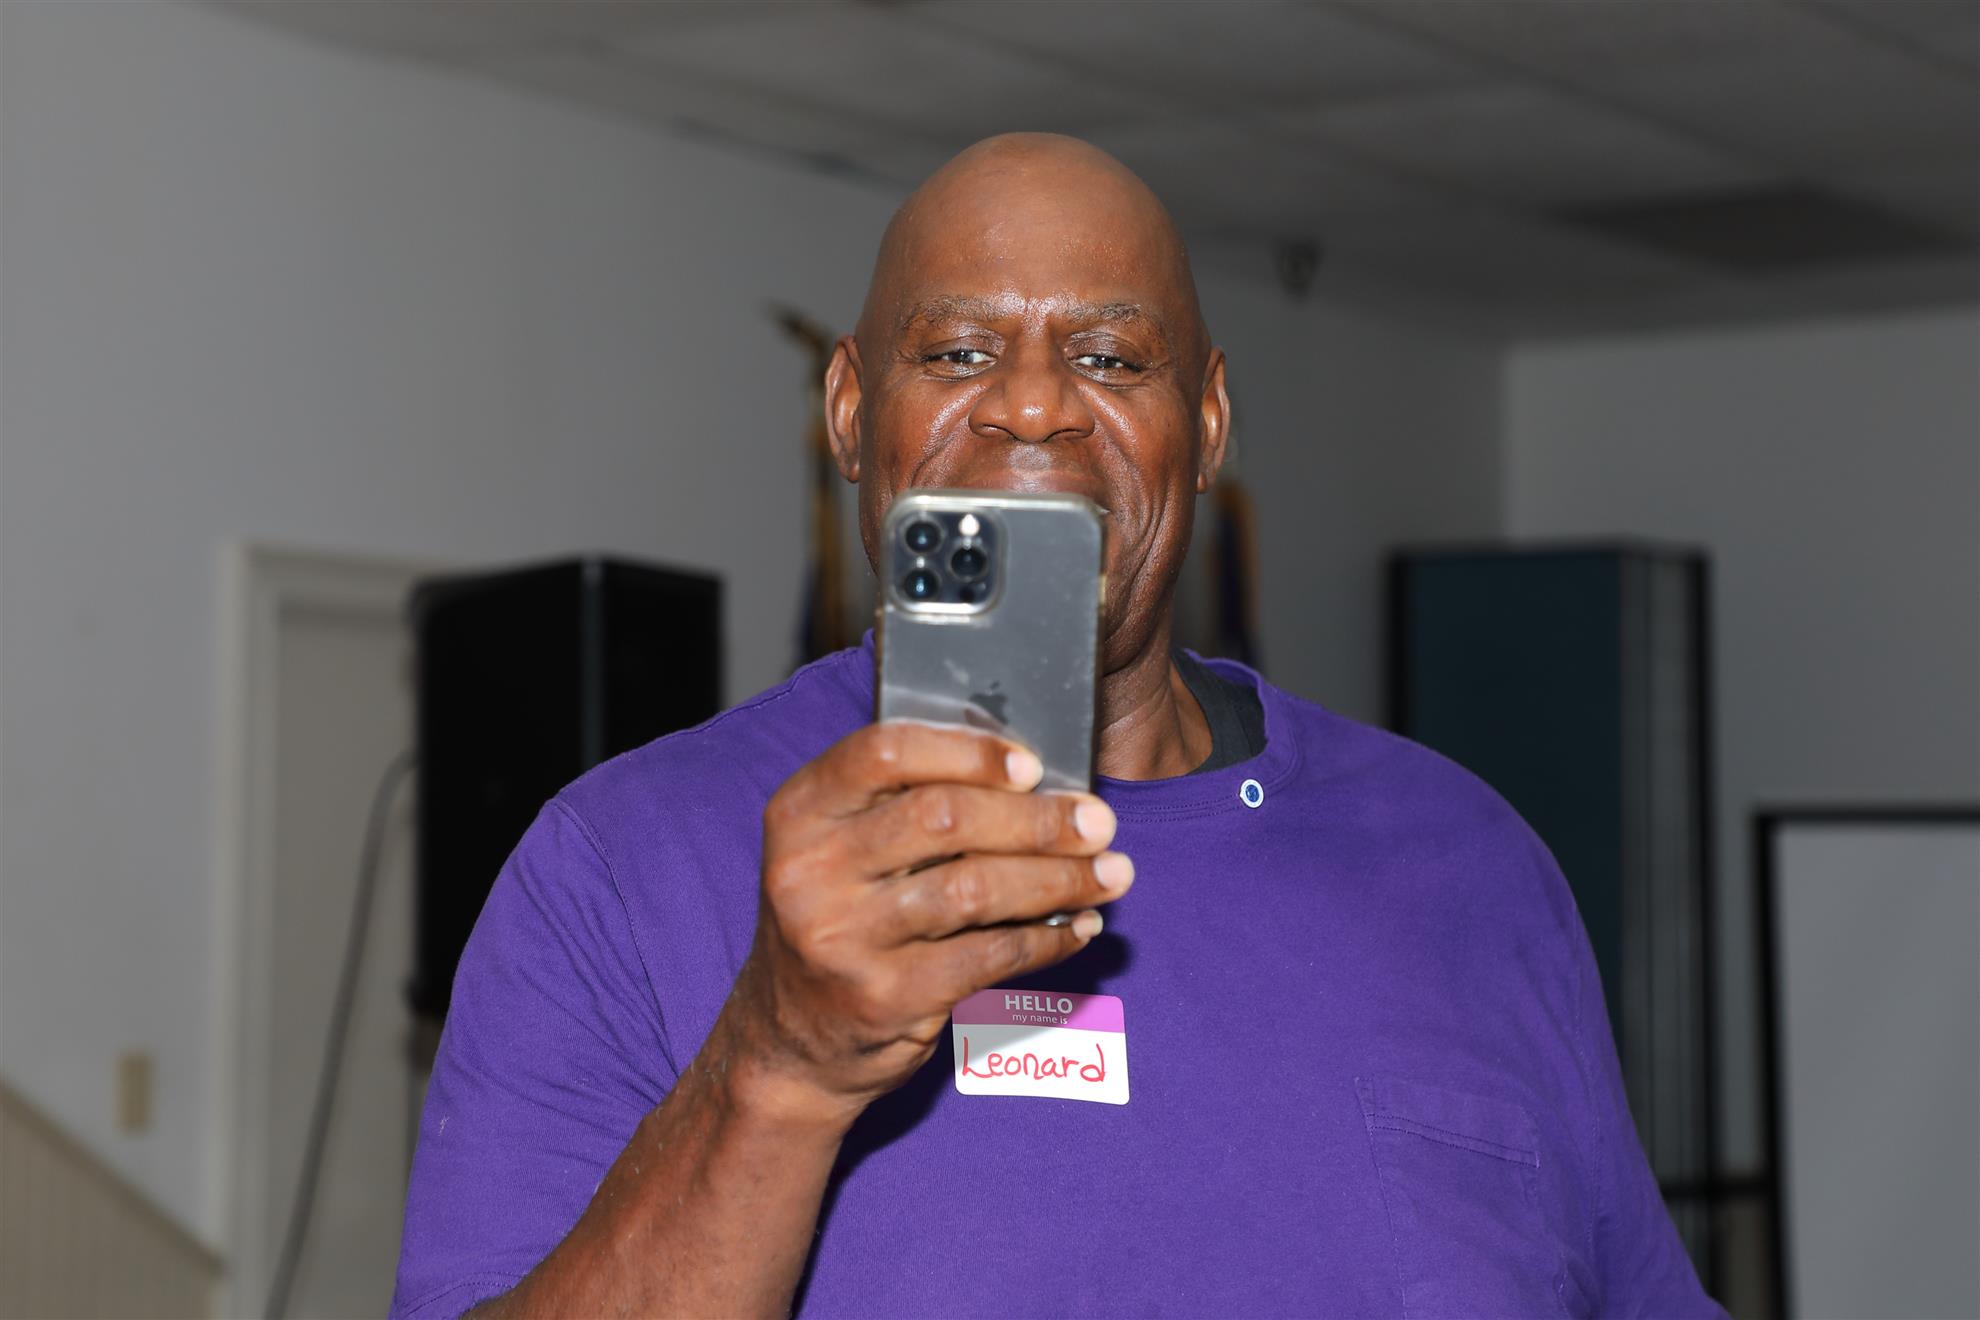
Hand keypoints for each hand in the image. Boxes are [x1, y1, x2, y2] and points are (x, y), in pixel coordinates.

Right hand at [720, 721, 1130, 1125]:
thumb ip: (904, 804)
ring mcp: (843, 939)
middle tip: (1098, 822)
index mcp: (799, 812)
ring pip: (976, 888)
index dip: (967, 751)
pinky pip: (988, 956)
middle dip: (1038, 818)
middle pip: (944, 817)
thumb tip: (1032, 780)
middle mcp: (810, 871)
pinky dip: (1046, 939)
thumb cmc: (839, 923)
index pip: (884, 752)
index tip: (1033, 765)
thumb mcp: (838, 852)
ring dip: (1058, 878)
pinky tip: (1078, 927)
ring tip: (1110, 874)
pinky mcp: (885, 998)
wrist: (790, 1044)